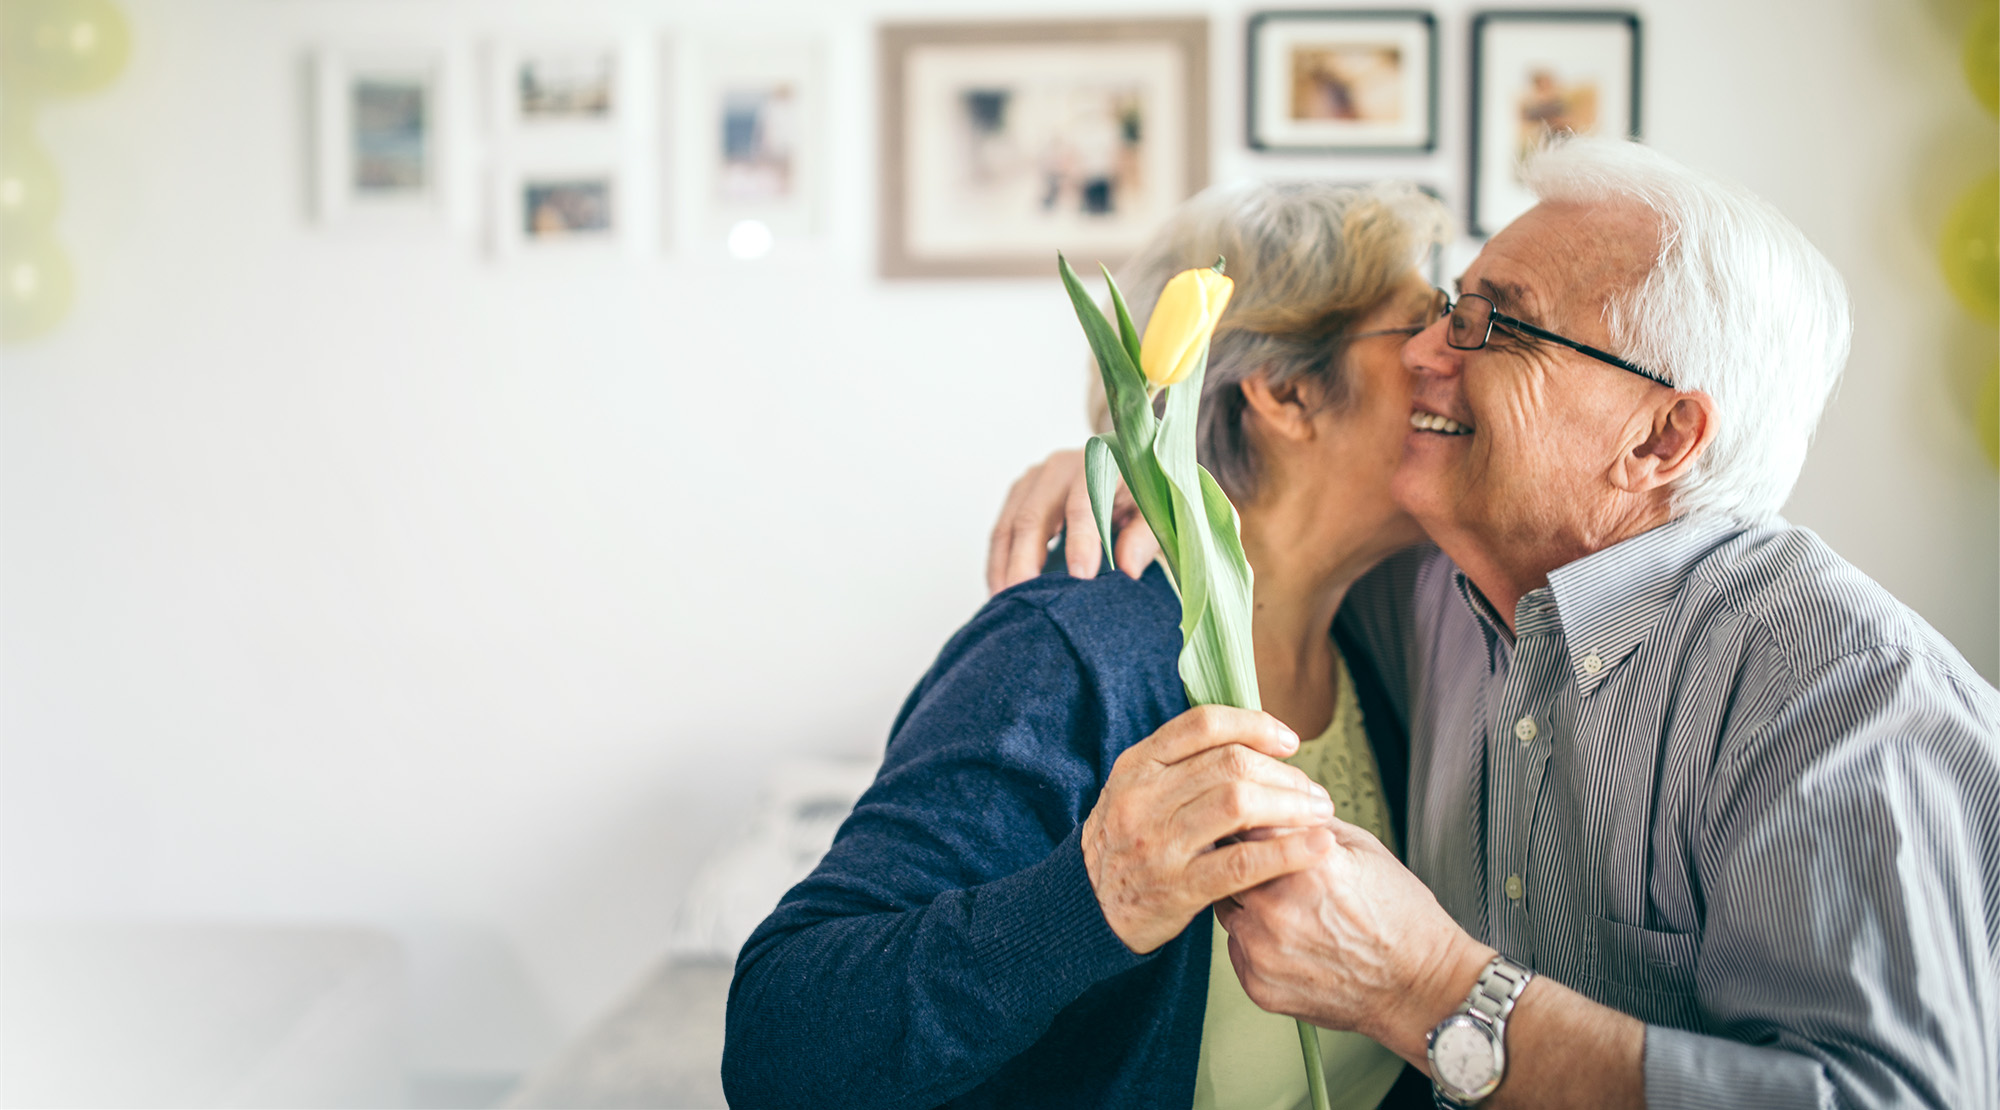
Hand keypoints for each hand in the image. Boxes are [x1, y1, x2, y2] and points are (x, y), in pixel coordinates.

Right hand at [986, 448, 1162, 594]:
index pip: (1084, 504)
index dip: (1080, 541)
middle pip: (1034, 516)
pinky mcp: (1021, 492)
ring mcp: (1035, 478)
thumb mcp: (1154, 511)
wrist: (1124, 462)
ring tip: (1007, 602)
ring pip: (1010, 524)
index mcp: (1099, 462)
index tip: (1081, 578)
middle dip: (1026, 562)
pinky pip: (1002, 529)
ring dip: (1005, 565)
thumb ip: (1144, 537)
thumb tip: (1128, 571)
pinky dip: (1000, 561)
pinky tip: (1002, 588)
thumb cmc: (1140, 491)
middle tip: (1027, 601)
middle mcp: (1061, 466)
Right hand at [1081, 706, 1338, 954]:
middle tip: (1315, 792)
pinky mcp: (1177, 887)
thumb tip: (1250, 740)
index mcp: (1137, 765)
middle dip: (1285, 774)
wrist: (1085, 908)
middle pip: (1230, 764)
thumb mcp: (1135, 791)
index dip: (1255, 725)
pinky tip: (1317, 847)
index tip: (1289, 741)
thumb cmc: (1127, 844)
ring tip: (1320, 815)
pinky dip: (1287, 851)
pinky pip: (1242, 863)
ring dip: (1292, 806)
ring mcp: (1159, 843)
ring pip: (1239, 804)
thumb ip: (1181, 765)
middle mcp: (1144, 797)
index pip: (1203, 724)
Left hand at [1215, 817, 1491, 1059]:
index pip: (1247, 823)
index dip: (1254, 823)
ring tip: (1289, 909)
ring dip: (1247, 901)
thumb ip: (1311, 825)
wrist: (1420, 986)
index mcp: (1306, 862)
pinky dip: (1255, 940)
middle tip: (1273, 870)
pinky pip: (1237, 948)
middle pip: (1229, 864)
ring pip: (1227, 906)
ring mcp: (1263, 949)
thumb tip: (1276, 806)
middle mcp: (1277, 906)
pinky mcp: (1259, 984)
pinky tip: (1291, 941)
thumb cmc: (1401, 918)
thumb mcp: (1365, 850)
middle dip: (1246, 861)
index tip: (1259, 828)